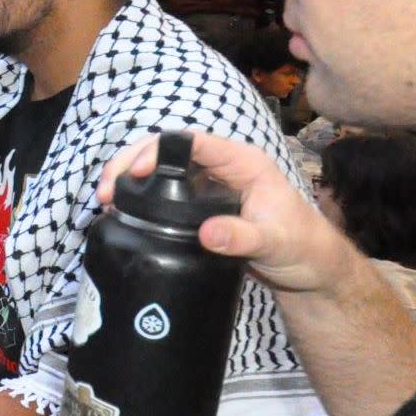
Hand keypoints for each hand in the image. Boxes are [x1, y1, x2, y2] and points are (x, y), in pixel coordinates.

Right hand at [99, 132, 364, 297]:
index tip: (134, 172)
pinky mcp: (201, 206)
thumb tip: (206, 232)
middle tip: (104, 190)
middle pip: (168, 151)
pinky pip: (165, 192)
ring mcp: (210, 186)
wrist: (311, 272)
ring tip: (104, 200)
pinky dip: (140, 196)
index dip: (159, 150)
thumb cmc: (304, 250)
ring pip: (162, 170)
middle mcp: (223, 168)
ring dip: (131, 178)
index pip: (193, 143)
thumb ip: (243, 237)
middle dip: (132, 162)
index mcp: (243, 163)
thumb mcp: (277, 244)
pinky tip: (122, 211)